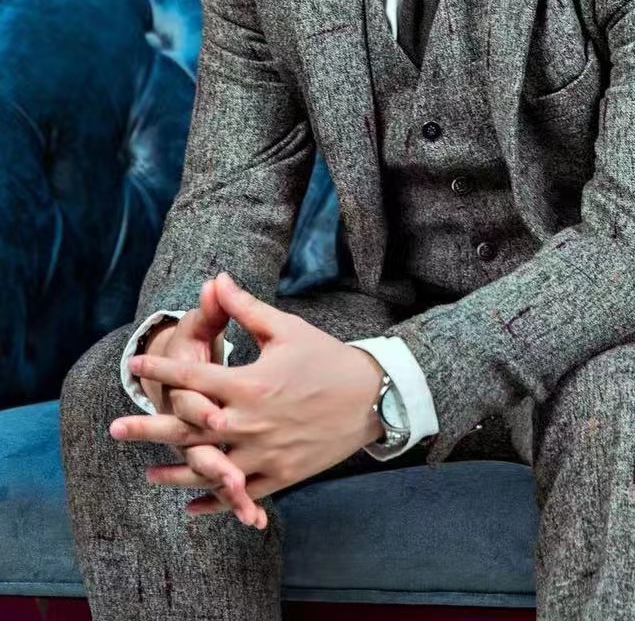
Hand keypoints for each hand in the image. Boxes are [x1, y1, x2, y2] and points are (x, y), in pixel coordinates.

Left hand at [114, 272, 386, 517]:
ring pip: (210, 469)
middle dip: (148, 429)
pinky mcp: (281, 476)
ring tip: (147, 473)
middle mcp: (251, 423)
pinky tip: (192, 504)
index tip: (134, 366)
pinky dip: (215, 501)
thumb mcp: (286, 328)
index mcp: (250, 385)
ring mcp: (264, 454)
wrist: (371, 398)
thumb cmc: (326, 357)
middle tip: (114, 429)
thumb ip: (246, 309)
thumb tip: (217, 279)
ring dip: (176, 472)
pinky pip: (241, 494)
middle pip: (189, 430)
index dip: (161, 371)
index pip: (194, 378)